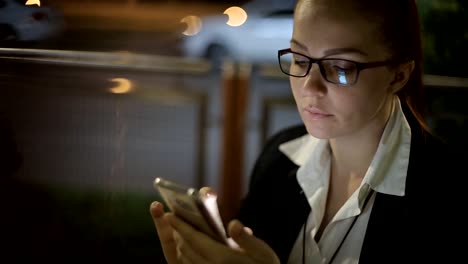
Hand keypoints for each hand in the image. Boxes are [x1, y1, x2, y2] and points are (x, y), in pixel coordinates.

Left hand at [150, 202, 279, 263]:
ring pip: (184, 260)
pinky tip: (187, 249)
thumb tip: (233, 224)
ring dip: (178, 245)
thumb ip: (246, 239)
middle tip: (172, 219)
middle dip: (177, 233)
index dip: (180, 226)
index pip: (194, 239)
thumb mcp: (262, 252)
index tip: (169, 214)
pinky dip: (184, 256)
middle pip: (186, 248)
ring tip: (177, 231)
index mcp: (223, 258)